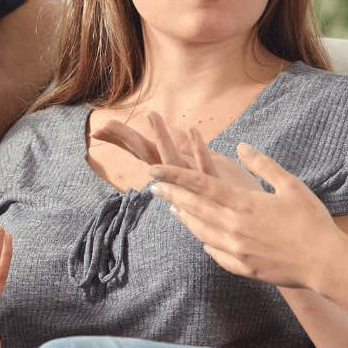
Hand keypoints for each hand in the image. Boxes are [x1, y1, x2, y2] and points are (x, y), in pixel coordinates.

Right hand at [91, 111, 259, 193]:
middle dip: (128, 141)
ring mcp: (198, 187)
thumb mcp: (203, 180)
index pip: (144, 156)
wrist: (249, 231)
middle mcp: (180, 184)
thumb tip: (169, 162)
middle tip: (105, 126)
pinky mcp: (219, 188)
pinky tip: (191, 131)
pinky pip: (205, 166)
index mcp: (175, 179)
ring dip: (163, 139)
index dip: (123, 143)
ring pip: (175, 162)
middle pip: (150, 159)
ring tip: (151, 116)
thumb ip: (187, 169)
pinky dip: (197, 149)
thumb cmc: (230, 206)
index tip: (98, 131)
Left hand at [149, 142, 341, 290]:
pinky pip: (215, 253)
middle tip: (153, 188)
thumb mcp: (291, 185)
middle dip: (171, 196)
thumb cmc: (312, 220)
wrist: (324, 263)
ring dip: (184, 218)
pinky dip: (205, 242)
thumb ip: (263, 165)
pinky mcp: (242, 266)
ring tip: (174, 209)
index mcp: (244, 203)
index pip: (199, 185)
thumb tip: (240, 147)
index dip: (174, 177)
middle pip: (193, 208)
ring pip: (200, 232)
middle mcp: (233, 227)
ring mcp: (236, 249)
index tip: (154, 171)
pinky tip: (201, 238)